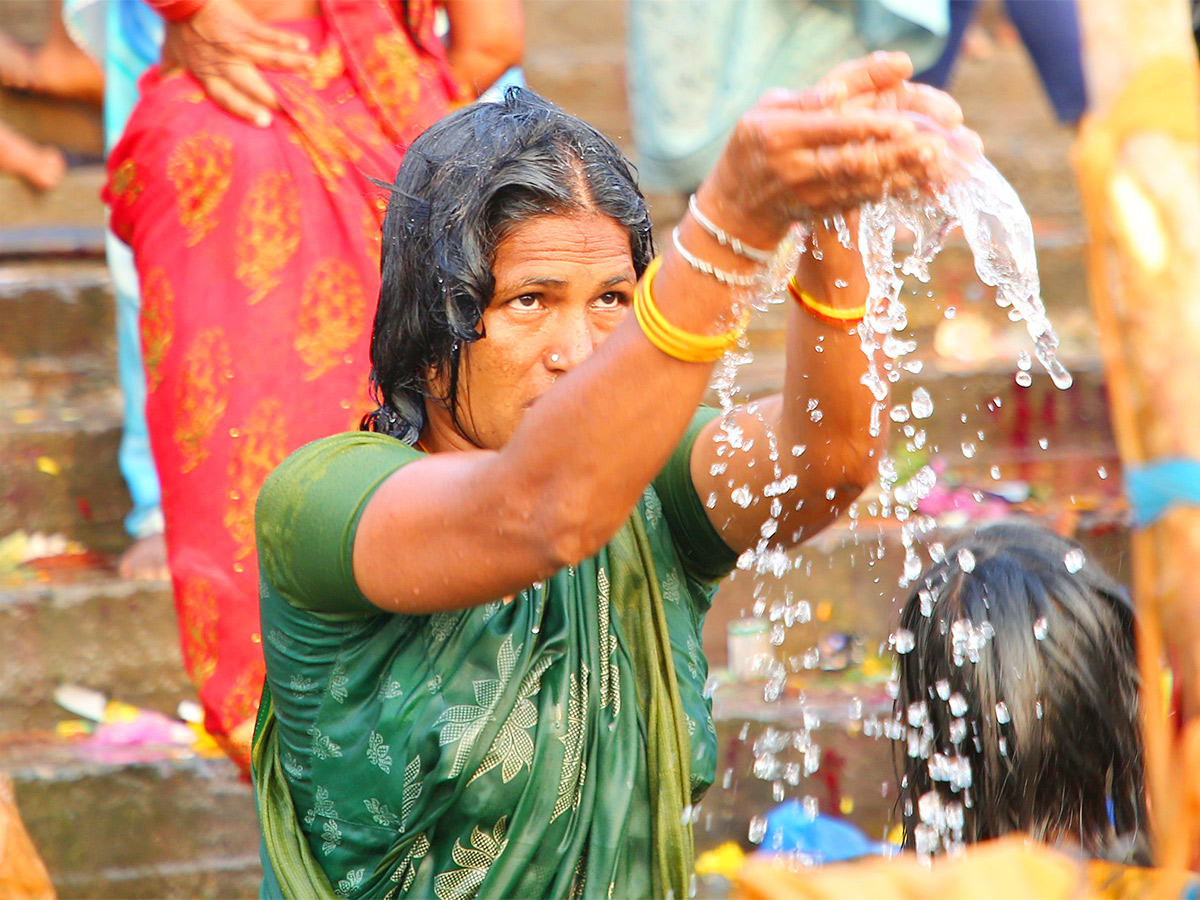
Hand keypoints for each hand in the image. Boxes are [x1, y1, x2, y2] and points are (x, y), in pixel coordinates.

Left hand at [161, 0, 315, 125]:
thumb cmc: (177, 27)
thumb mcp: (171, 55)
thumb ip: (170, 74)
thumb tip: (160, 91)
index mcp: (208, 73)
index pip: (227, 97)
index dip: (245, 110)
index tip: (264, 122)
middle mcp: (225, 62)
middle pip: (252, 84)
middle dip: (271, 98)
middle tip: (290, 111)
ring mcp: (237, 44)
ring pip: (268, 57)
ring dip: (292, 64)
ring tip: (311, 71)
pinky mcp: (245, 26)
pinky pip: (269, 34)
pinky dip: (287, 39)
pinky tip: (304, 45)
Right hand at [699, 53, 966, 244]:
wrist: (735, 206)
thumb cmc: (756, 143)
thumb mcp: (771, 107)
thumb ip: (815, 93)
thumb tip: (850, 86)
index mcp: (778, 135)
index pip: (829, 129)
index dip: (869, 128)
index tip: (905, 123)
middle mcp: (792, 169)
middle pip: (850, 162)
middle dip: (894, 155)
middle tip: (933, 146)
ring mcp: (806, 196)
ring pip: (860, 185)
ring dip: (901, 175)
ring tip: (935, 162)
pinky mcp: (820, 214)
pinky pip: (859, 201)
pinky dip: (890, 190)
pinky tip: (916, 179)